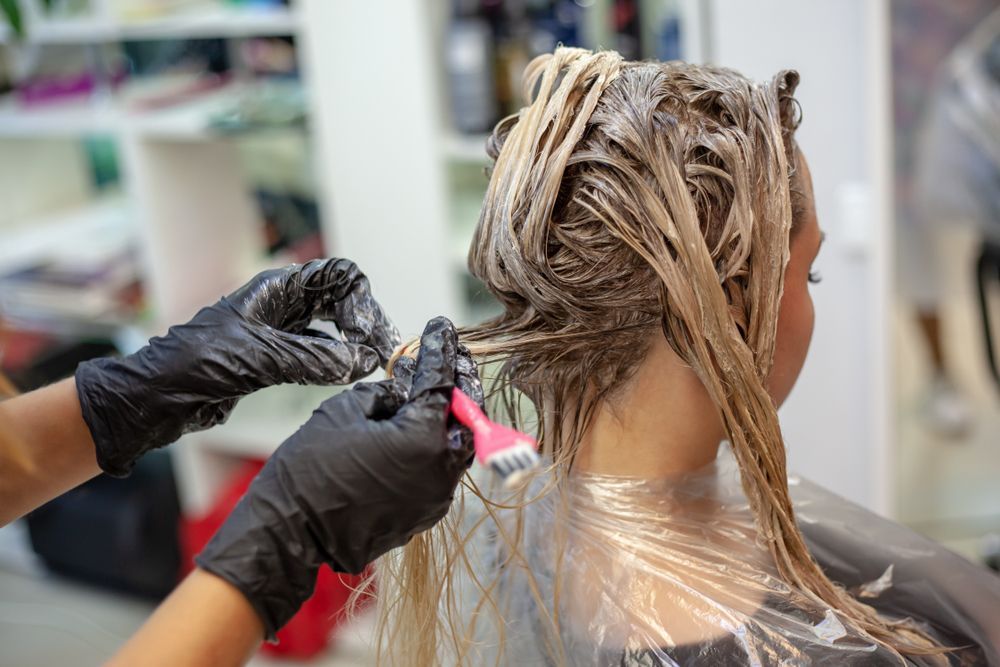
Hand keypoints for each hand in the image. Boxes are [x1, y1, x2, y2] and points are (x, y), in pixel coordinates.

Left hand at [75, 258, 398, 476]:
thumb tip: (363, 361)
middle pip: (342, 299)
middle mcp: (283, 304)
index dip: (360, 301)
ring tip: (373, 364)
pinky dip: (339, 362)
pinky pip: (320, 353)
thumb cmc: (195, 364)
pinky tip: (348, 375)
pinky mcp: (277, 359)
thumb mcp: (260, 358)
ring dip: (355, 343)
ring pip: (333, 327)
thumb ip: (315, 359)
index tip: (366, 334)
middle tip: (383, 351)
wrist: (158, 396)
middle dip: (366, 321)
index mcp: (277, 288)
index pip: (338, 275)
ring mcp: (281, 332)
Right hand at [195, 317, 480, 638]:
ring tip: (422, 399)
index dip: (440, 350)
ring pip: (455, 448)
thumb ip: (384, 393)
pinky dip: (431, 451)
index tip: (441, 328)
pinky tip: (408, 438)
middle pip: (465, 417)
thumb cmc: (309, 468)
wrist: (289, 533)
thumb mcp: (344, 410)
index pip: (442, 381)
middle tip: (444, 364)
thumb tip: (403, 391)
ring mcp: (435, 499)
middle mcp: (440, 471)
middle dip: (456, 388)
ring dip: (445, 421)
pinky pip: (438, 474)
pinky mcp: (423, 516)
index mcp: (424, 438)